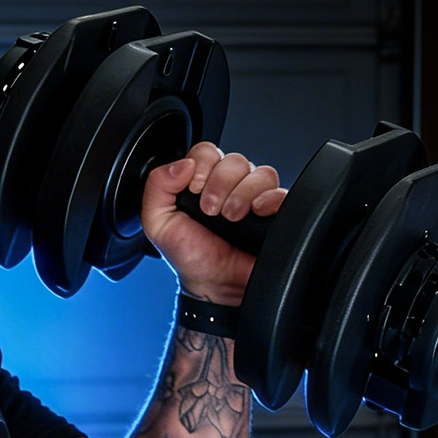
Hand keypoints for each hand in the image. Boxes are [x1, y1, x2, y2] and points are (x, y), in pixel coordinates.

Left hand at [141, 142, 285, 306]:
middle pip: (234, 159)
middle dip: (219, 184)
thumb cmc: (191, 256)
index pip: (207, 151)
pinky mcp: (276, 211)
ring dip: (241, 195)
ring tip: (231, 219)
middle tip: (211, 211)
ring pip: (259, 172)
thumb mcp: (158, 223)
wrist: (215, 286)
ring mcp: (255, 197)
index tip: (195, 191)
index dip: (201, 166)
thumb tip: (181, 164)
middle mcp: (230, 186)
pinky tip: (254, 215)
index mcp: (202, 183)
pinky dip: (267, 200)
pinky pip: (280, 191)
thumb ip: (157, 187)